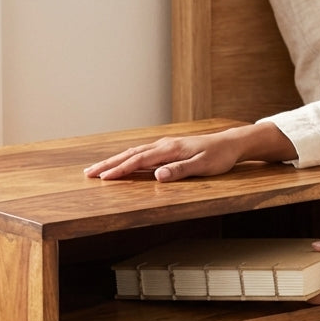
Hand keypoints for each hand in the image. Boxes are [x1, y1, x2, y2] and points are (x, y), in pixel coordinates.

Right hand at [85, 122, 296, 181]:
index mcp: (169, 150)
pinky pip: (142, 154)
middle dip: (108, 164)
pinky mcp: (168, 148)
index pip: (138, 161)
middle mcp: (163, 145)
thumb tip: (158, 176)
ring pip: (134, 153)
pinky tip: (121, 163)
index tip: (102, 178)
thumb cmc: (219, 157)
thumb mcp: (203, 166)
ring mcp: (165, 146)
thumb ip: (180, 171)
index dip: (119, 170)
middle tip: (88, 173)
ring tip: (98, 169)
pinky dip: (127, 158)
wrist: (231, 143)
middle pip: (130, 155)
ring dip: (114, 161)